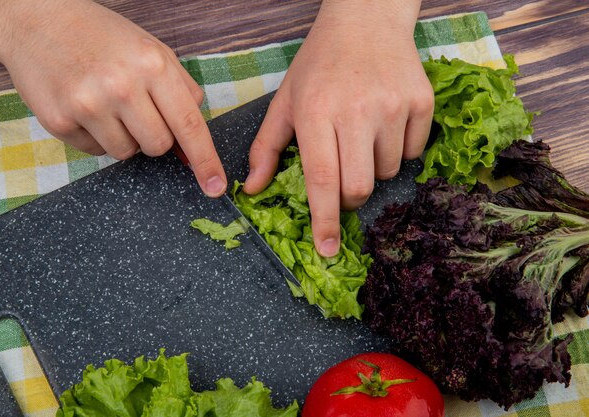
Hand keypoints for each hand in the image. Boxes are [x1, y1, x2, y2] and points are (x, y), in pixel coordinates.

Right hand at [0, 0, 225, 196]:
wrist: (37, 19)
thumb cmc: (103, 37)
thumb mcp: (154, 51)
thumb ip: (182, 93)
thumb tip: (193, 146)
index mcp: (152, 65)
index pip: (189, 125)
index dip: (205, 160)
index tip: (215, 187)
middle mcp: (121, 87)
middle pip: (159, 146)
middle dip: (155, 136)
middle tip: (137, 110)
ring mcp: (87, 105)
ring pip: (127, 153)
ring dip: (125, 138)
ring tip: (108, 104)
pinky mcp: (59, 122)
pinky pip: (96, 152)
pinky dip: (97, 137)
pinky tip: (85, 107)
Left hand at [244, 0, 432, 255]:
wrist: (366, 20)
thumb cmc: (318, 64)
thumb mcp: (285, 101)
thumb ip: (266, 148)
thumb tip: (253, 190)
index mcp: (316, 112)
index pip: (322, 180)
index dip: (325, 220)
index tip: (327, 249)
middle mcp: (357, 110)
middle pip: (359, 187)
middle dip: (348, 197)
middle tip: (341, 178)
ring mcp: (394, 106)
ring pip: (386, 172)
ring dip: (371, 168)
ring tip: (361, 134)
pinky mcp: (421, 103)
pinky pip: (411, 153)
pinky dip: (396, 149)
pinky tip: (383, 122)